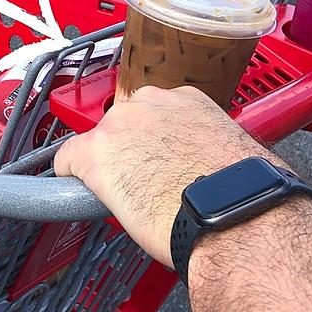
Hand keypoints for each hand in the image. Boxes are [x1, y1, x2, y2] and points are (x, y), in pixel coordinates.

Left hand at [53, 85, 285, 266]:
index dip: (151, 143)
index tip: (157, 161)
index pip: (154, 115)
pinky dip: (70, 177)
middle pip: (123, 126)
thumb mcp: (232, 151)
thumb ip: (209, 146)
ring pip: (98, 143)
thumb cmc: (243, 192)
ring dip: (107, 166)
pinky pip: (67, 160)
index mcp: (186, 100)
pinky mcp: (94, 153)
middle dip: (129, 152)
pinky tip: (82, 194)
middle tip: (145, 183)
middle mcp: (149, 102)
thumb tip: (207, 166)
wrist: (232, 212)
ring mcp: (119, 125)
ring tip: (126, 197)